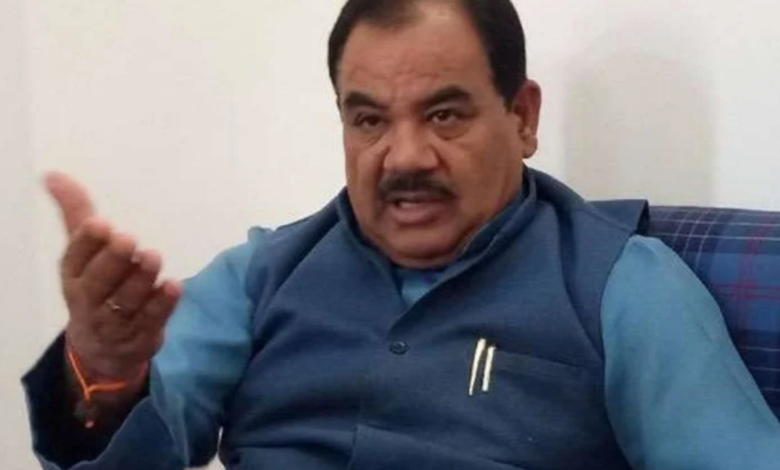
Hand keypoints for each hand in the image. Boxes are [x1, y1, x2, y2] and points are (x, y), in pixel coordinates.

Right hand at [45, 172, 181, 381]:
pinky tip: (174, 286)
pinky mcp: (142, 334)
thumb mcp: (83, 252)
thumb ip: (76, 213)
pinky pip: (152, 319)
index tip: (101, 223)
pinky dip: (163, 303)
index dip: (88, 242)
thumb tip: (53, 175)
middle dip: (112, 261)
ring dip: (141, 279)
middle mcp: (90, 300)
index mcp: (73, 275)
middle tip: (128, 239)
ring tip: (153, 257)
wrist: (103, 348)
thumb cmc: (95, 286)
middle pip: (99, 282)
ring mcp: (116, 321)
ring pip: (127, 301)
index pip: (76, 258)